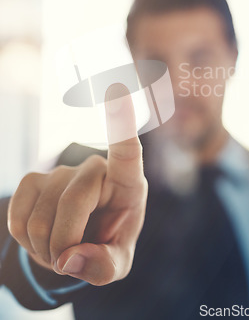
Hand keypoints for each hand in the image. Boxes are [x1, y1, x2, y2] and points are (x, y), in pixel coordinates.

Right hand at [7, 85, 147, 285]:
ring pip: (41, 216)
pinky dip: (24, 240)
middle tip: (68, 260)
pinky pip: (17, 216)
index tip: (115, 86)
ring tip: (59, 249)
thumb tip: (71, 258)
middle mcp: (95, 168)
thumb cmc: (109, 241)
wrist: (81, 238)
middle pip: (73, 201)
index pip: (127, 149)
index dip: (120, 121)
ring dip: (45, 249)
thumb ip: (105, 266)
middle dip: (64, 243)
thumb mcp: (118, 262)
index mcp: (127, 182)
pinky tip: (40, 237)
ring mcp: (62, 170)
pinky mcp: (34, 179)